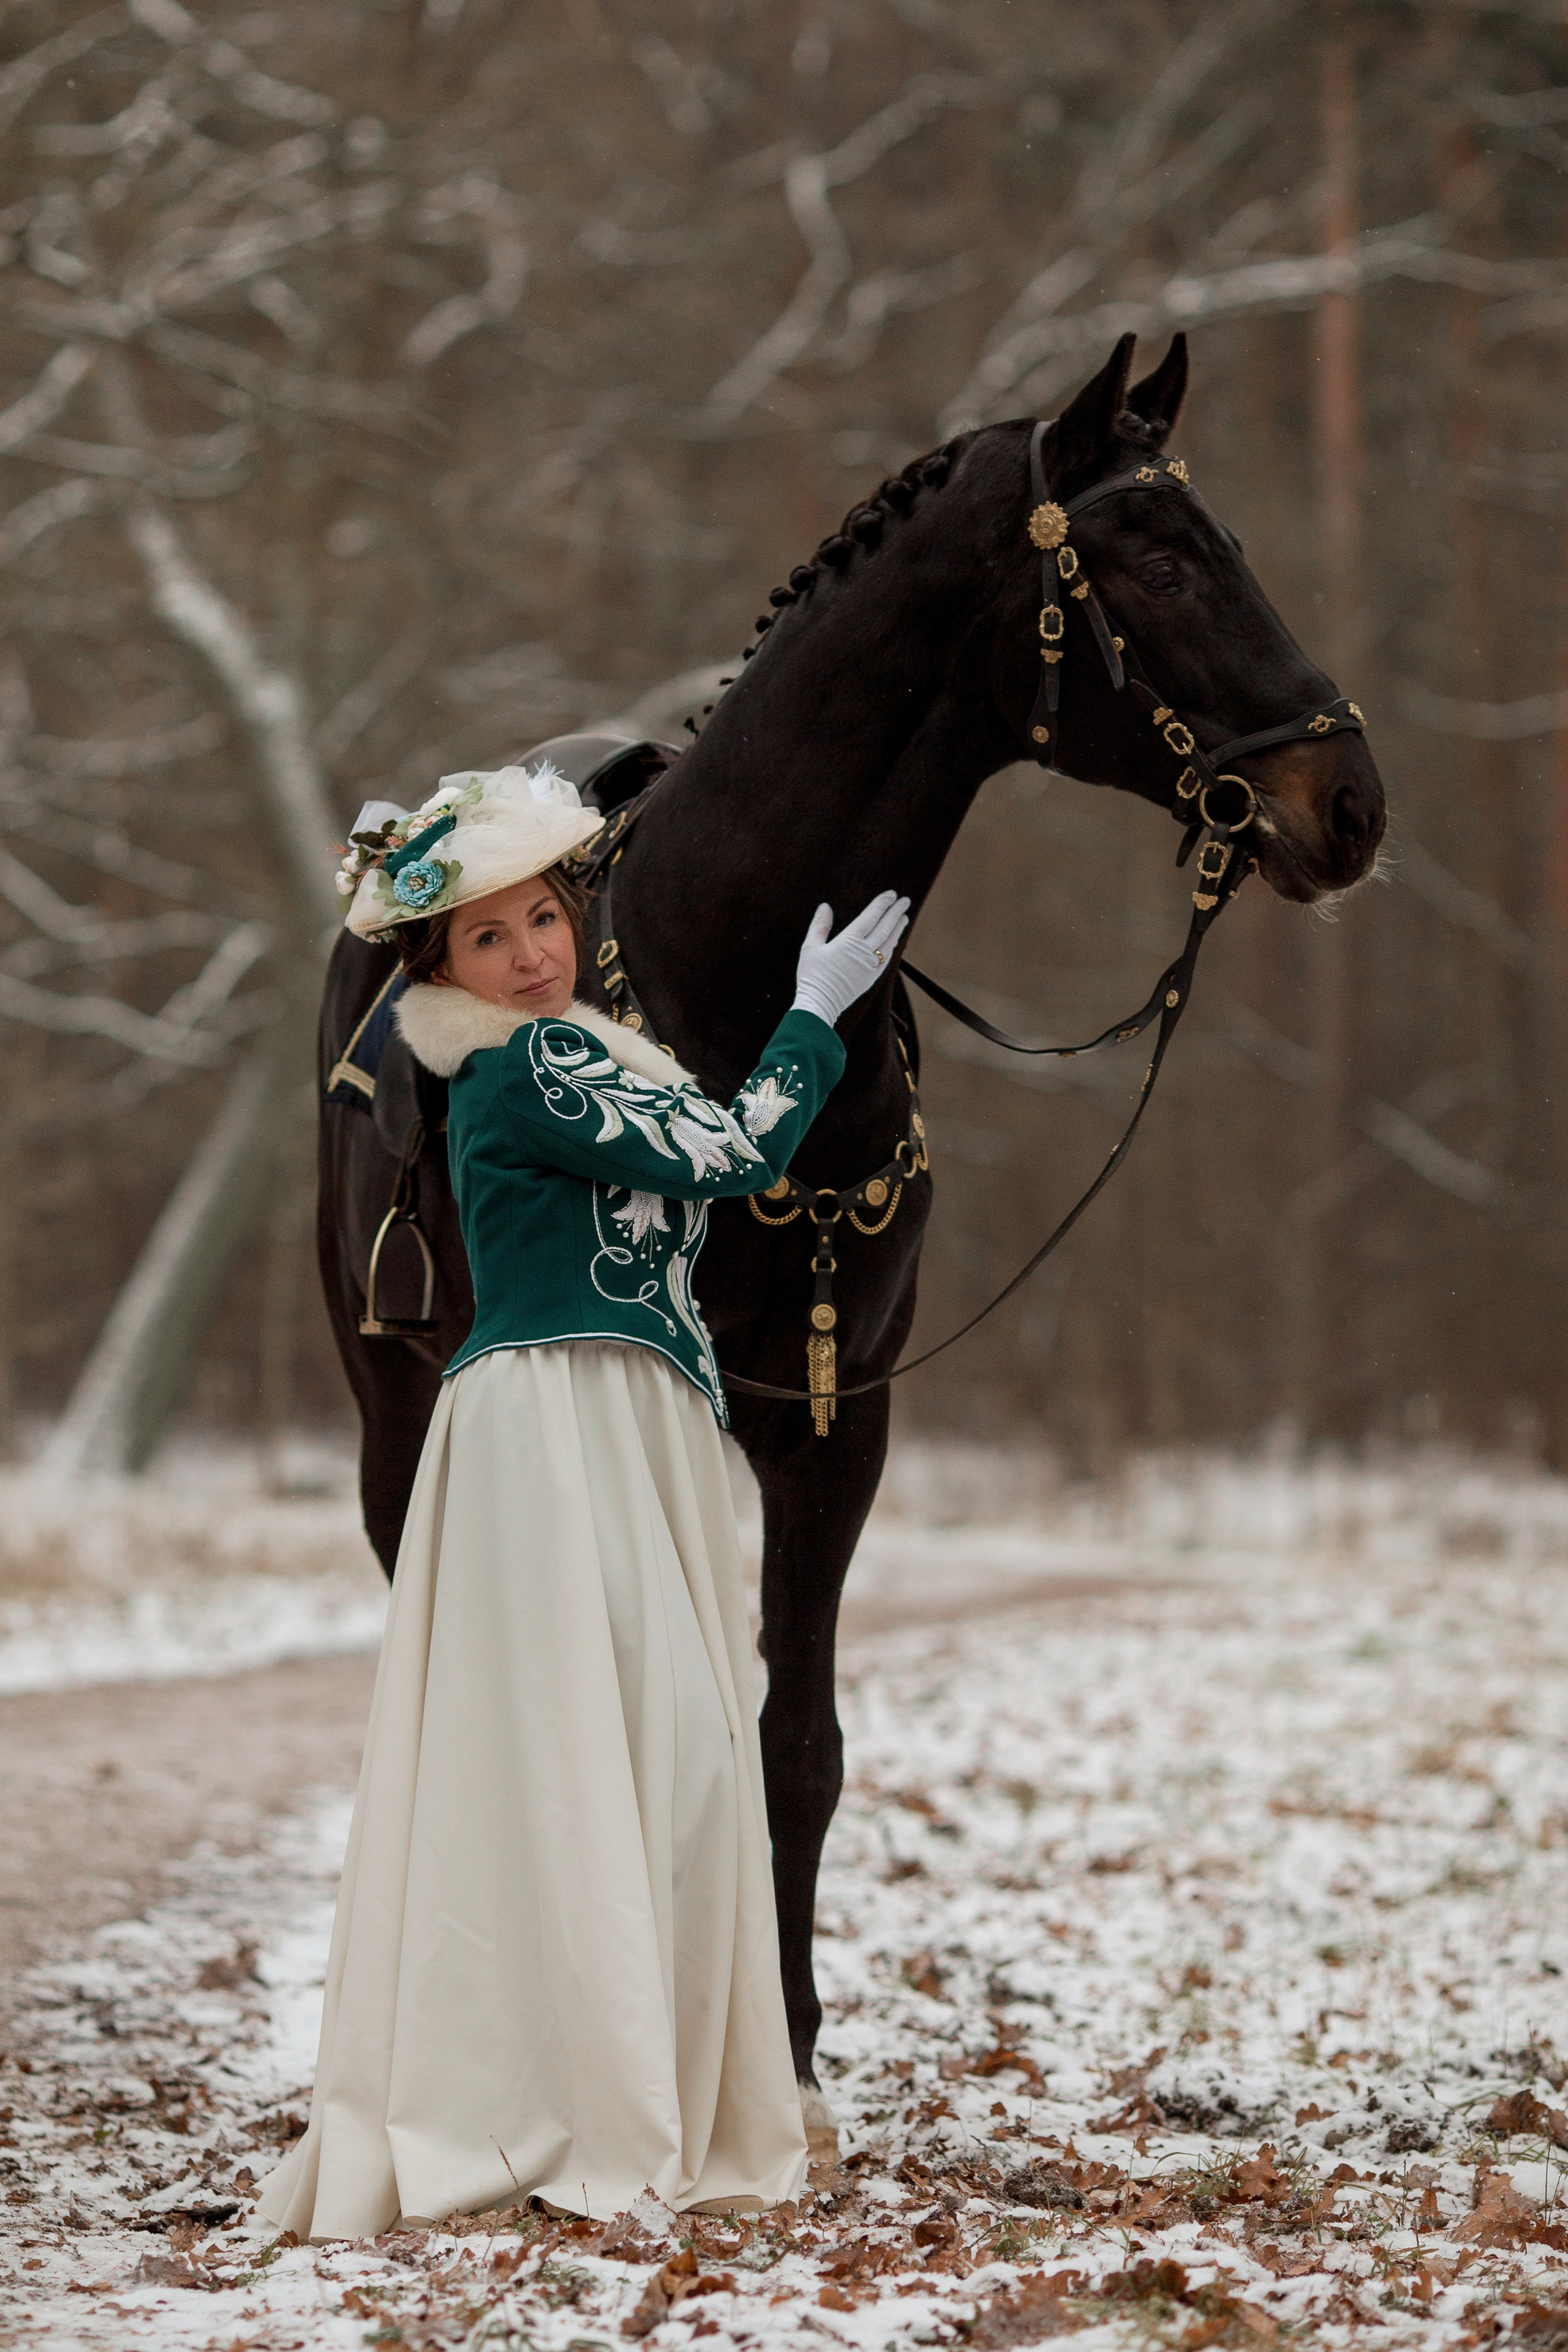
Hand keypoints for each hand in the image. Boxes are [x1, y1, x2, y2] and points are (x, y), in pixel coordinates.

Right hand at [791, 890, 910, 1028]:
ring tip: (904, 917)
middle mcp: (864, 952)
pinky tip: (894, 941)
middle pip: (885, 927)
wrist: (820, 1004)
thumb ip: (819, 926)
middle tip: (905, 900)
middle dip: (896, 912)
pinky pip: (887, 958)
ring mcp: (870, 966)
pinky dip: (893, 946)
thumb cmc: (812, 975)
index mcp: (849, 942)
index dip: (882, 904)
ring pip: (889, 943)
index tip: (892, 894)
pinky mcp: (871, 977)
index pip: (870, 917)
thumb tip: (825, 906)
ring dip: (898, 928)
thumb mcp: (810, 947)